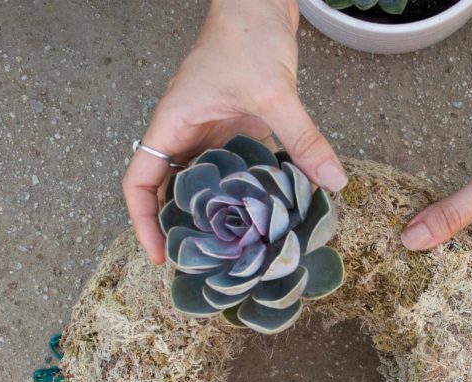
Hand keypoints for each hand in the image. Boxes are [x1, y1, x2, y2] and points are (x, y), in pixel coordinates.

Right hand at [122, 0, 346, 264]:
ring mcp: (209, 130)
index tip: (160, 257)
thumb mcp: (276, 92)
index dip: (142, 223)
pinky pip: (234, 168)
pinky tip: (270, 213)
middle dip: (182, 229)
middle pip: (169, 192)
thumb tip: (333, 182)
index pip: (138, 183)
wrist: (259, 0)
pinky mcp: (235, 126)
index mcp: (172, 125)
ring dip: (217, 215)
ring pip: (204, 184)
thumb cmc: (247, 36)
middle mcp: (185, 132)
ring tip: (239, 251)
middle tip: (207, 265)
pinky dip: (246, 192)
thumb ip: (303, 139)